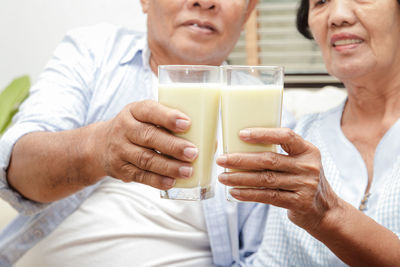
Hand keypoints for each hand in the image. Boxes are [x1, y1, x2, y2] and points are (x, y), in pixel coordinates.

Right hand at [93, 100, 197, 189]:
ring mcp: (120, 150)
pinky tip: (172, 182)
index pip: (150, 110)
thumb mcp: (145, 116)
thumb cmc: (137, 127)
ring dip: (168, 166)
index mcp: (134, 111)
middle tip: (193, 152)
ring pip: (146, 159)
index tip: (187, 123)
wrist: (101, 144)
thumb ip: (170, 124)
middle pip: (149, 137)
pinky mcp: (120, 169)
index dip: (168, 117)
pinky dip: (157, 180)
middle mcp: (124, 128)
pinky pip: (140, 176)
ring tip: (188, 170)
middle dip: (173, 146)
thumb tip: (211, 141)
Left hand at [217, 128, 338, 231]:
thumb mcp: (300, 162)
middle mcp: (308, 166)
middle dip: (241, 159)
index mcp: (307, 150)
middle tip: (221, 159)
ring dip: (240, 178)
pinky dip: (248, 194)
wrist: (324, 210)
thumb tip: (242, 145)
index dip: (263, 134)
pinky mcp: (298, 203)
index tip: (241, 134)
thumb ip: (281, 154)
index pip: (285, 136)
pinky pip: (268, 196)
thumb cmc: (303, 180)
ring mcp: (304, 185)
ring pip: (265, 179)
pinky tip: (234, 192)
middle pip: (269, 160)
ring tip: (223, 177)